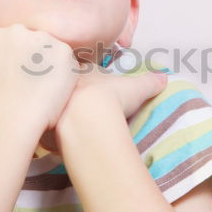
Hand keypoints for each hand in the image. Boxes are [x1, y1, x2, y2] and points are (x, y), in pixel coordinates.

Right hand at [0, 24, 78, 130]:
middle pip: (28, 41)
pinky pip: (66, 58)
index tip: (11, 80)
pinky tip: (56, 88)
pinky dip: (63, 71)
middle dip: (29, 59)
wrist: (15, 116)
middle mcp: (17, 30)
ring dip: (47, 63)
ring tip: (43, 88)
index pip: (6, 42)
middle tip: (29, 85)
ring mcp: (42, 38)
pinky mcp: (64, 50)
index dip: (11, 62)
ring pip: (48, 48)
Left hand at [44, 61, 167, 152]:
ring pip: (52, 107)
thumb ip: (149, 81)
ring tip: (68, 124)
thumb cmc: (113, 97)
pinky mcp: (47, 127)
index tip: (90, 85)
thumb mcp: (136, 88)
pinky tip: (63, 141)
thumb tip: (164, 78)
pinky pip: (47, 130)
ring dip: (58, 114)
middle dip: (66, 94)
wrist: (89, 118)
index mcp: (81, 73)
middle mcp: (63, 87)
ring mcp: (53, 106)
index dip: (83, 75)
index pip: (78, 69)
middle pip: (62, 88)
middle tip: (76, 104)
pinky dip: (53, 135)